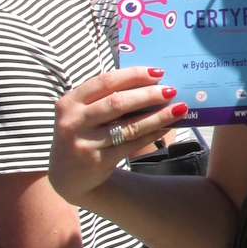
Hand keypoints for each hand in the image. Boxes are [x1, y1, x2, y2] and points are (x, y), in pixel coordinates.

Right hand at [50, 66, 186, 205]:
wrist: (68, 175)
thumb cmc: (83, 134)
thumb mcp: (83, 113)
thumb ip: (104, 98)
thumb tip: (149, 82)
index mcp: (70, 102)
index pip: (105, 81)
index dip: (133, 75)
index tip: (157, 72)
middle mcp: (74, 121)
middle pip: (117, 102)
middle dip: (148, 94)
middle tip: (171, 90)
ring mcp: (85, 143)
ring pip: (128, 126)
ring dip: (157, 116)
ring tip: (178, 108)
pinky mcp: (98, 161)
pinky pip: (131, 144)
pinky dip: (151, 133)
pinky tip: (166, 126)